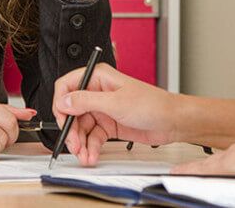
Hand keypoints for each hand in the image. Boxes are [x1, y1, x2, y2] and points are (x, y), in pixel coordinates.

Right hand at [52, 63, 178, 165]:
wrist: (173, 122)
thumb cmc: (153, 104)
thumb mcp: (116, 103)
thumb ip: (87, 101)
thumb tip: (64, 101)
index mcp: (98, 78)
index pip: (67, 85)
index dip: (61, 103)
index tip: (62, 120)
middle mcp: (98, 92)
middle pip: (72, 111)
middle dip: (71, 130)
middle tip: (73, 145)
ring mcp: (103, 109)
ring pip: (81, 127)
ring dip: (80, 143)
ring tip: (84, 155)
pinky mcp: (109, 125)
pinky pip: (92, 137)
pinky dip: (90, 147)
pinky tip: (91, 155)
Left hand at [172, 138, 234, 181]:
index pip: (228, 160)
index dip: (217, 164)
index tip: (210, 166)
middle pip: (212, 161)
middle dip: (199, 166)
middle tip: (184, 169)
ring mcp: (229, 157)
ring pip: (204, 164)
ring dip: (190, 169)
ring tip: (177, 172)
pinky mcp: (223, 164)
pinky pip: (200, 169)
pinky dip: (188, 171)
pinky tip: (178, 174)